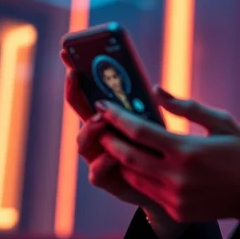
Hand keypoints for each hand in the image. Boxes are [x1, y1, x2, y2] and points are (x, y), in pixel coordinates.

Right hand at [61, 50, 156, 207]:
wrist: (172, 186)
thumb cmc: (165, 150)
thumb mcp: (160, 124)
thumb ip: (153, 109)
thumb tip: (156, 88)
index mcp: (111, 117)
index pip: (88, 90)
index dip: (76, 73)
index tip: (67, 51)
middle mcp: (100, 135)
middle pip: (79, 111)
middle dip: (74, 90)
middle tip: (75, 74)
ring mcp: (99, 156)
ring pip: (83, 142)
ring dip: (90, 128)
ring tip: (101, 117)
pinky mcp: (107, 180)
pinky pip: (97, 171)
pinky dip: (104, 162)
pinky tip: (114, 156)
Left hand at [97, 87, 239, 223]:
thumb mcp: (222, 121)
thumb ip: (187, 107)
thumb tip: (157, 90)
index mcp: (188, 151)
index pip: (140, 131)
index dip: (117, 117)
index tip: (103, 104)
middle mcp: (178, 177)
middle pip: (128, 157)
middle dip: (109, 140)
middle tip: (100, 125)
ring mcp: (176, 198)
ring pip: (134, 176)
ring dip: (120, 160)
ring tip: (116, 142)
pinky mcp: (177, 211)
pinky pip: (148, 192)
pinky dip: (139, 175)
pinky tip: (139, 163)